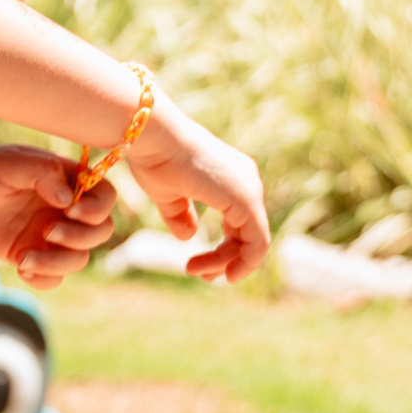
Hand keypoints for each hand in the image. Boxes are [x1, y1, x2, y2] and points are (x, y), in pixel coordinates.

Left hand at [0, 126, 119, 289]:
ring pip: (79, 258)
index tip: (71, 211)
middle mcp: (62, 208)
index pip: (105, 196)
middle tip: (46, 231)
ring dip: (59, 263)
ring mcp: (47, 233)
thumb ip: (43, 173)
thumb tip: (69, 200)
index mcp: (64, 180)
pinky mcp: (29, 253)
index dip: (98, 208)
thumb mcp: (9, 163)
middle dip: (80, 238)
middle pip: (101, 231)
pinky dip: (46, 279)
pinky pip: (54, 277)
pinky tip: (23, 268)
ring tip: (25, 259)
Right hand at [120, 90, 269, 281]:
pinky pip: (257, 242)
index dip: (222, 249)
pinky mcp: (247, 201)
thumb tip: (188, 236)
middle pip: (246, 234)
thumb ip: (181, 215)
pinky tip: (226, 275)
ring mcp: (249, 189)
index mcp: (230, 176)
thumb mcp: (168, 194)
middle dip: (224, 259)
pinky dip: (246, 263)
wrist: (153, 137)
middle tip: (199, 275)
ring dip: (228, 263)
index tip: (196, 265)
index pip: (237, 222)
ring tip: (200, 275)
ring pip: (252, 241)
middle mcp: (246, 180)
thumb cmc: (154, 158)